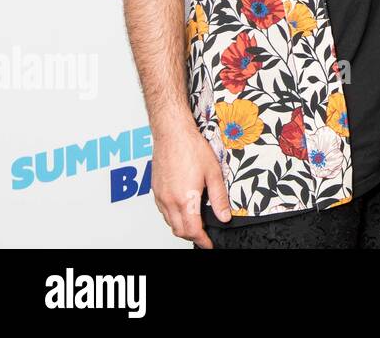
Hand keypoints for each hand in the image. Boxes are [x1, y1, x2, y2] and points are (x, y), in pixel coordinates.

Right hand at [152, 124, 230, 247]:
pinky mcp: (155, 191)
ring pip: (169, 222)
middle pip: (179, 230)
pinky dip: (173, 217)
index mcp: (185, 199)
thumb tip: (224, 216)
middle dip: (193, 236)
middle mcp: (169, 201)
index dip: (202, 241)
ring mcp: (160, 196)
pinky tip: (183, 210)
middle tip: (205, 236)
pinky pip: (163, 212)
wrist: (172, 134)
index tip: (209, 244)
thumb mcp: (214, 173)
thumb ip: (219, 198)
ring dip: (182, 228)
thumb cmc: (192, 149)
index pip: (192, 230)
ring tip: (196, 224)